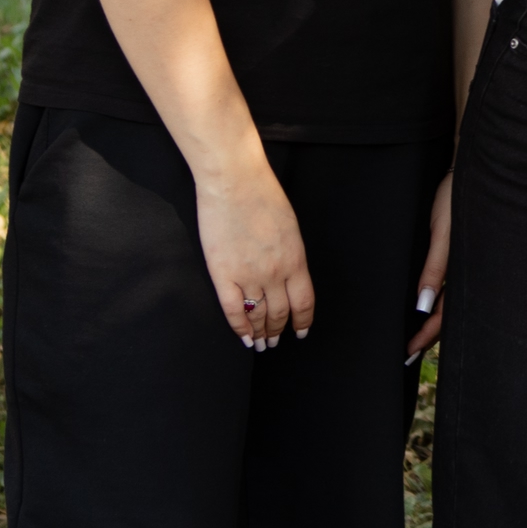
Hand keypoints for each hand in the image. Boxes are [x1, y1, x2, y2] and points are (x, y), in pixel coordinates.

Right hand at [195, 158, 314, 350]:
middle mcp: (275, 272)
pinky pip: (233, 310)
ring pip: (258, 315)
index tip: (300, 333)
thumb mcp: (290, 227)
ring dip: (261, 333)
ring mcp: (248, 275)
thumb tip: (289, 275)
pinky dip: (240, 328)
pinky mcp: (222, 274)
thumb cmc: (264, 197)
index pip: (304, 302)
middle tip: (275, 341)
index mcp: (296, 259)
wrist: (235, 183)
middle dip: (278, 330)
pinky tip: (243, 338)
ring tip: (260, 344)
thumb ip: (291, 254)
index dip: (302, 321)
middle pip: (280, 312)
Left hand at [406, 171, 451, 360]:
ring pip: (448, 301)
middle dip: (430, 334)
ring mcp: (461, 262)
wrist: (470, 169)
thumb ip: (435, 268)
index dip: (426, 335)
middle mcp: (463, 270)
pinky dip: (436, 299)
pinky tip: (426, 304)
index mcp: (463, 270)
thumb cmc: (455, 198)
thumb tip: (422, 306)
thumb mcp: (443, 233)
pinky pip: (447, 284)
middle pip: (447, 313)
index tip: (407, 351)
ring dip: (432, 319)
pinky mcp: (456, 252)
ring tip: (416, 336)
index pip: (444, 315)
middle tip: (408, 353)